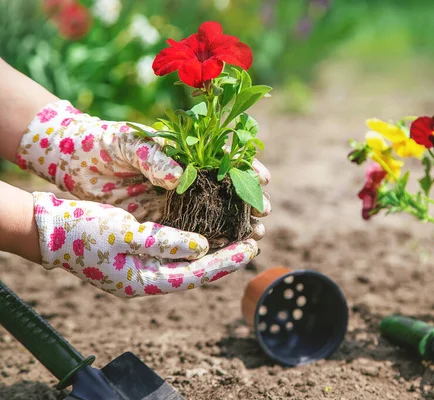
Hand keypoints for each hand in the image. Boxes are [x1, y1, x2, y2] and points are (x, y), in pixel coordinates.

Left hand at [16, 100, 270, 238]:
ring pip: (215, 213)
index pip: (226, 158)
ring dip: (238, 223)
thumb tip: (180, 178)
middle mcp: (187, 177)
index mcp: (186, 152)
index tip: (262, 180)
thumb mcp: (129, 143)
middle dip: (250, 200)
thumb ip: (155, 157)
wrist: (72, 162)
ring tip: (256, 234)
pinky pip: (191, 232)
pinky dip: (211, 240)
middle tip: (263, 213)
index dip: (247, 168)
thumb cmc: (104, 143)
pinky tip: (228, 248)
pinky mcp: (161, 219)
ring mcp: (176, 199)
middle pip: (228, 189)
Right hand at [32, 192, 257, 296]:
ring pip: (188, 260)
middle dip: (226, 257)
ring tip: (240, 233)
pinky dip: (195, 239)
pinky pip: (175, 248)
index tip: (253, 248)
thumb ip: (164, 243)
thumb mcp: (126, 234)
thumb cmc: (84, 230)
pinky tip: (211, 228)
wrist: (50, 229)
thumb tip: (203, 247)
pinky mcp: (140, 252)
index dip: (226, 262)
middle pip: (196, 270)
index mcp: (143, 281)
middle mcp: (147, 278)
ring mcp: (143, 266)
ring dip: (214, 248)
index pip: (195, 275)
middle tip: (255, 241)